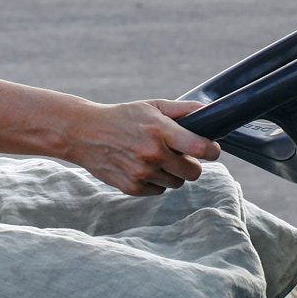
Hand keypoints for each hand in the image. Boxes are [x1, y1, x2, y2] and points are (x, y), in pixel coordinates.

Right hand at [59, 99, 219, 195]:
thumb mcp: (151, 106)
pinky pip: (159, 191)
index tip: (210, 149)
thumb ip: (182, 110)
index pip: (201, 148)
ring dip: (172, 172)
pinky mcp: (132, 188)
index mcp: (160, 131)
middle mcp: (153, 154)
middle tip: (178, 153)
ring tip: (155, 157)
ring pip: (177, 183)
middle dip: (191, 163)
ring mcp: (142, 173)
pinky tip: (142, 166)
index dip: (212, 150)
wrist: (84, 133)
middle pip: (194, 172)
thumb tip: (209, 114)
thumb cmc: (122, 117)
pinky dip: (155, 181)